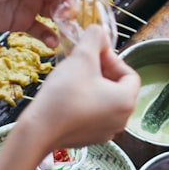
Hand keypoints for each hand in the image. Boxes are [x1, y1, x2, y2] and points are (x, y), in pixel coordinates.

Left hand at [0, 0, 79, 46]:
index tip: (72, 3)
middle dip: (71, 8)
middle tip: (68, 19)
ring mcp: (29, 6)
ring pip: (56, 14)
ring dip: (63, 24)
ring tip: (65, 32)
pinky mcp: (22, 23)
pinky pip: (42, 30)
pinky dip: (49, 36)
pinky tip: (52, 42)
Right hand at [15, 25, 139, 151]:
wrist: (39, 130)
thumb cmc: (64, 94)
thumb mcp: (81, 57)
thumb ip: (94, 37)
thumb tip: (99, 31)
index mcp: (126, 101)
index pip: (129, 73)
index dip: (111, 58)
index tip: (94, 53)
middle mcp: (122, 119)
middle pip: (117, 87)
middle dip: (102, 71)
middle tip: (83, 63)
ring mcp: (106, 132)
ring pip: (104, 101)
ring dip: (92, 86)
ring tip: (73, 78)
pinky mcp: (90, 138)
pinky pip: (93, 115)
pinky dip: (85, 103)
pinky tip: (67, 96)